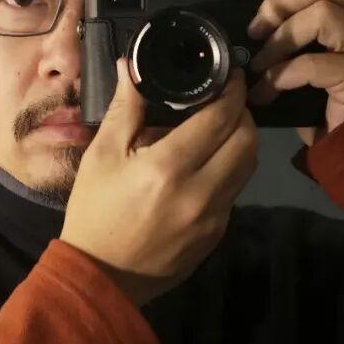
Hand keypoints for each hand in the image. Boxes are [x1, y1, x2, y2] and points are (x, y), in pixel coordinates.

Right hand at [60, 58, 257, 306]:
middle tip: (226, 102)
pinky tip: (207, 166)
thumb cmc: (96, 212)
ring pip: (248, 167)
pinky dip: (229, 171)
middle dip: (242, 115)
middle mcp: (201, 192)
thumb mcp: (102, 156)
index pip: (220, 118)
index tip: (230, 76)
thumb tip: (133, 66)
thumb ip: (126, 109)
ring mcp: (214, 218)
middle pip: (247, 141)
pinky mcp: (217, 235)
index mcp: (169, 167)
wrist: (101, 277)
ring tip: (220, 129)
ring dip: (241, 142)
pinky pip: (234, 192)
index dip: (232, 91)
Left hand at [242, 0, 343, 146]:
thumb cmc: (331, 102)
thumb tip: (254, 18)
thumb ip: (300, 27)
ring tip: (259, 64)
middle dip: (279, 1)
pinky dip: (281, 76)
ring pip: (323, 14)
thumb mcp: (314, 54)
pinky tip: (266, 93)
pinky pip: (313, 64)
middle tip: (254, 30)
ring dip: (280, 38)